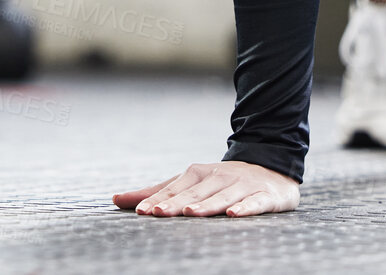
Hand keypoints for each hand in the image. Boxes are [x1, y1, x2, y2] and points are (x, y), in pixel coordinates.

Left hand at [111, 160, 298, 217]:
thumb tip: (115, 199)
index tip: (141, 211)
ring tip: (189, 213)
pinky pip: (255, 202)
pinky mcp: (265, 195)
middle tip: (157, 213)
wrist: (271, 169)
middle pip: (195, 193)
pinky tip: (234, 215)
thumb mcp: (189, 184)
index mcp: (198, 174)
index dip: (158, 199)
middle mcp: (219, 177)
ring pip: (222, 197)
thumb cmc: (222, 182)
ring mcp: (242, 185)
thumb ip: (155, 193)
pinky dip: (245, 208)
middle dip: (176, 203)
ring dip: (206, 205)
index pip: (175, 189)